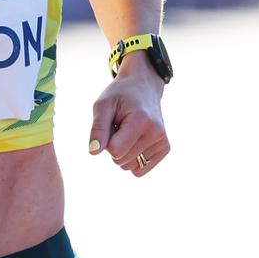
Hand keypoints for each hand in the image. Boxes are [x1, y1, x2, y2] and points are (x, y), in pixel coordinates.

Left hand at [88, 56, 168, 176]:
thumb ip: (98, 128)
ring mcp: (162, 142)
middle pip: (120, 160)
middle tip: (119, 125)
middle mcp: (156, 133)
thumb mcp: (103, 105)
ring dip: (122, 152)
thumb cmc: (119, 95)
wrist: (143, 87)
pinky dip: (132, 158)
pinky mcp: (165, 148)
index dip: (105, 140)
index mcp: (141, 121)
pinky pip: (139, 170)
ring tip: (127, 131)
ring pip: (129, 166)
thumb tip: (93, 152)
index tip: (110, 123)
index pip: (114, 150)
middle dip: (113, 145)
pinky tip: (134, 140)